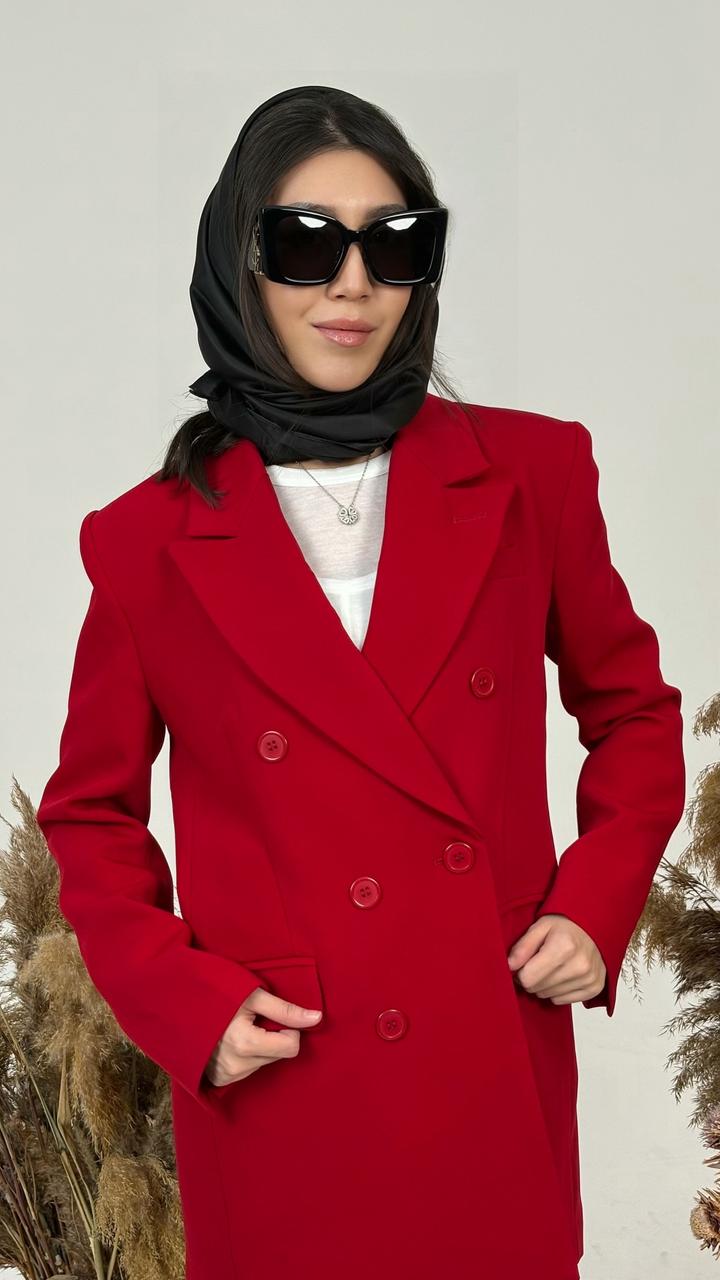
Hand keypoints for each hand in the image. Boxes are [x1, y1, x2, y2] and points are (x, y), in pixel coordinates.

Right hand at [203, 988, 322, 1087]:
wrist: (179, 1004)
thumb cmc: (216, 994)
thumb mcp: (252, 995)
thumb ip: (285, 1010)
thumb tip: (317, 1019)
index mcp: (245, 1044)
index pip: (291, 1047)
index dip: (288, 1028)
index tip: (273, 1016)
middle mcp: (236, 1066)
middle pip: (279, 1055)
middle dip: (273, 1036)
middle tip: (253, 1019)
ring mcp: (226, 1075)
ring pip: (265, 1062)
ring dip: (260, 1046)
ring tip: (239, 1028)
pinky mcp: (220, 1079)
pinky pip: (249, 1069)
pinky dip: (247, 1055)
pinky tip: (233, 1040)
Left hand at [506, 912, 606, 1004]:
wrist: (595, 926)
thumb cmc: (566, 926)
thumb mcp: (540, 926)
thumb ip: (523, 946)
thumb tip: (510, 966)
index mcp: (563, 947)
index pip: (528, 978)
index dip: (520, 972)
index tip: (523, 964)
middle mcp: (579, 965)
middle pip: (537, 989)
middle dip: (532, 978)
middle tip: (537, 964)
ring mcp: (589, 978)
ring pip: (549, 996)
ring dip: (544, 985)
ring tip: (551, 967)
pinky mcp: (594, 987)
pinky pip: (563, 1001)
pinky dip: (557, 991)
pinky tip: (562, 974)